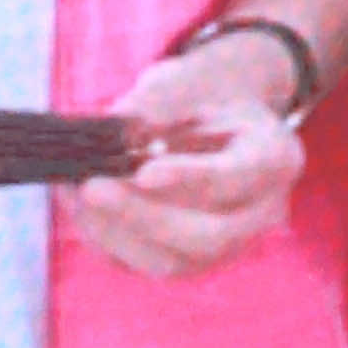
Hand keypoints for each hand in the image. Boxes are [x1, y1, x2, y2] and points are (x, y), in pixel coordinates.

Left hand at [65, 28, 311, 282]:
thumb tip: (116, 128)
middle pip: (210, 237)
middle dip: (144, 216)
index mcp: (275, 158)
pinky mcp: (190, 262)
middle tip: (91, 187)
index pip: (236, 178)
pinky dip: (104, 237)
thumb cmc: (200, 99)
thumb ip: (157, 102)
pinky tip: (75, 205)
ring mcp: (228, 247)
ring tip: (73, 191)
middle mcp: (262, 214)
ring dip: (115, 232)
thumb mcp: (188, 81)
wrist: (213, 127)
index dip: (190, 179)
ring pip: (174, 263)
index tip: (143, 171)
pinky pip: (144, 265)